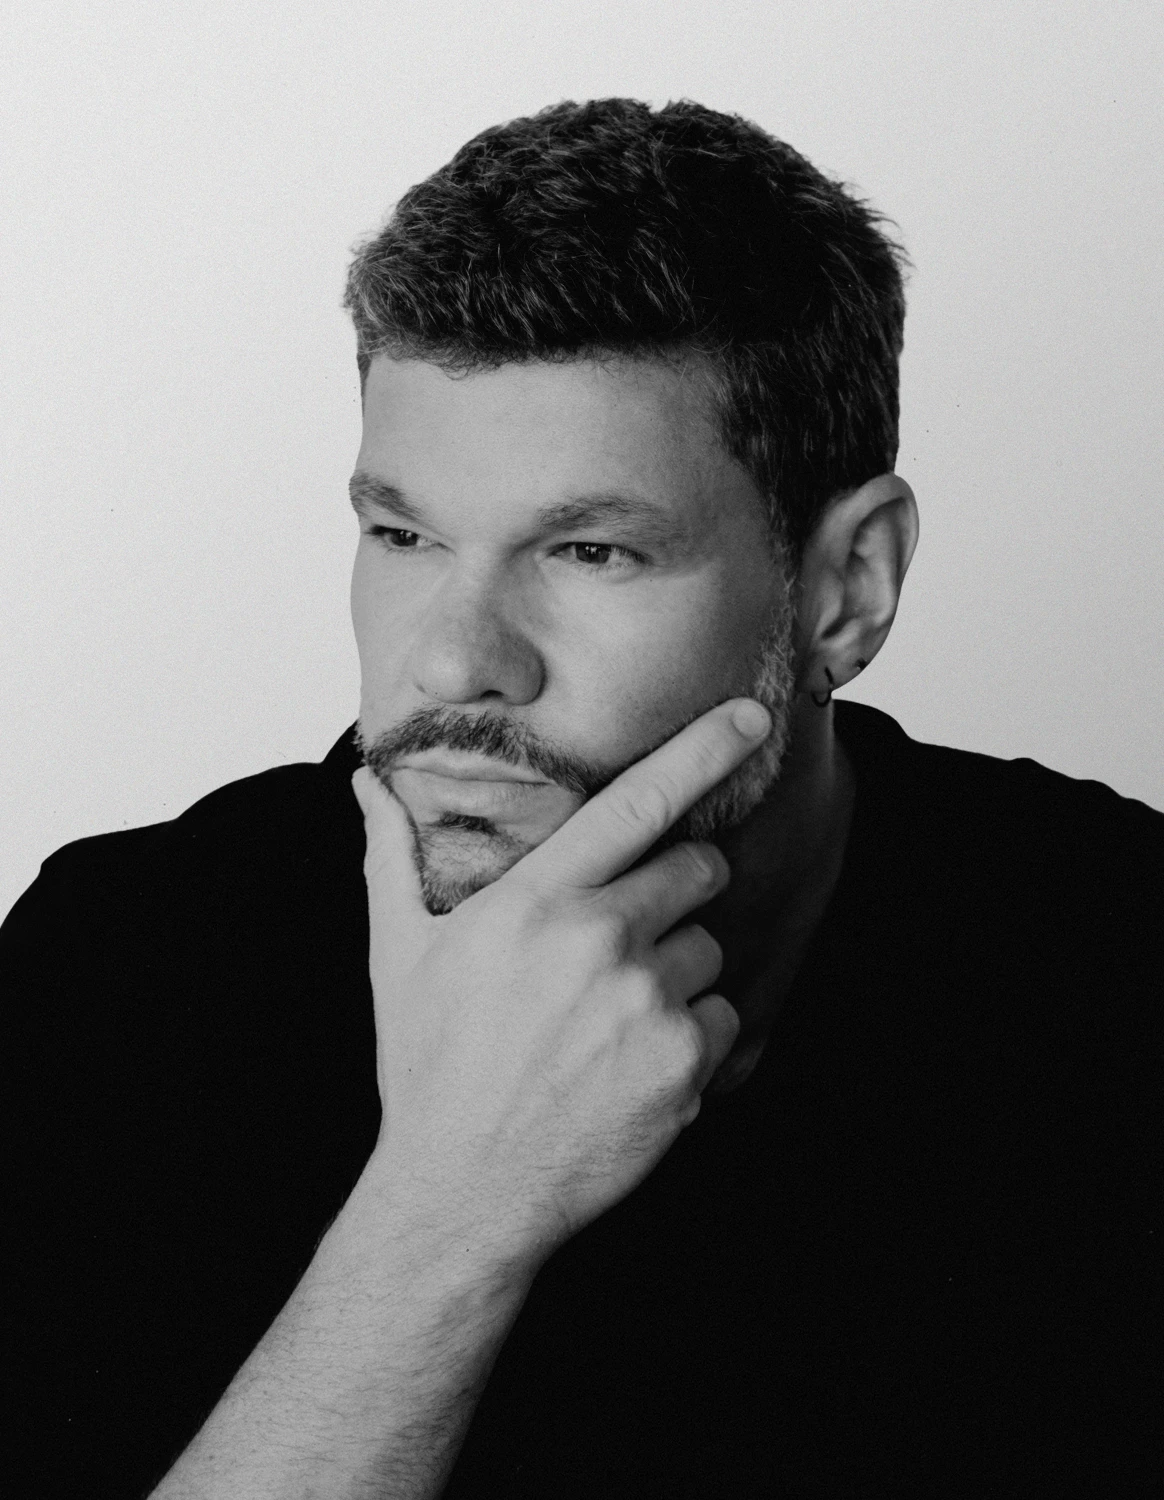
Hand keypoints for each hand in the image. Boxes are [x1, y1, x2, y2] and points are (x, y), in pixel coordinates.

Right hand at [352, 698, 770, 1265]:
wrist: (463, 1192)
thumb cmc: (430, 1066)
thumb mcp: (398, 953)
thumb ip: (393, 854)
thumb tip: (371, 782)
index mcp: (534, 903)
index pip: (636, 803)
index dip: (701, 750)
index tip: (751, 716)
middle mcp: (598, 944)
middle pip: (697, 870)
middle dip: (679, 885)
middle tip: (629, 929)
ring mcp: (646, 1007)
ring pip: (708, 949)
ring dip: (678, 967)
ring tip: (613, 1013)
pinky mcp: (682, 1068)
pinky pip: (719, 1018)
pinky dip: (691, 1034)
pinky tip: (633, 1061)